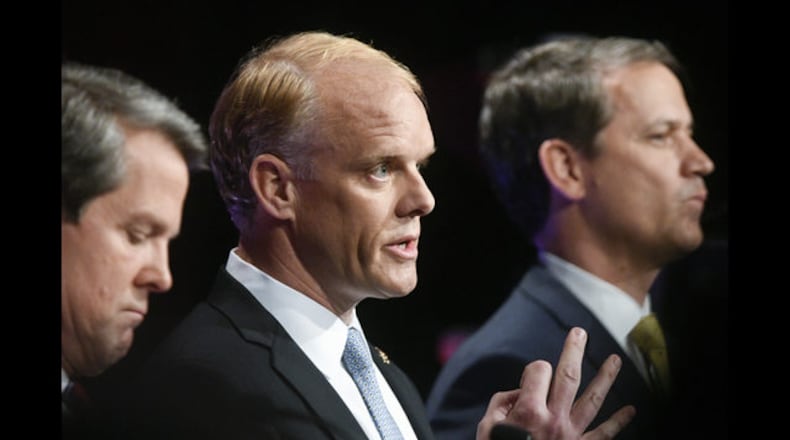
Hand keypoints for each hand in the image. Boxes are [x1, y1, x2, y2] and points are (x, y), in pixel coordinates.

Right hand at [476, 327, 634, 439]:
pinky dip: (618, 423)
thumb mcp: (488, 427)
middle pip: (568, 376)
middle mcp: (553, 419)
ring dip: (605, 378)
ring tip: (615, 360)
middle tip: (581, 333)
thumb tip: (519, 393)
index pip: (538, 371)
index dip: (533, 369)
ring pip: (592, 400)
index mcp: (529, 411)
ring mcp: (570, 435)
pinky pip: (603, 435)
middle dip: (574, 351)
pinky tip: (630, 410)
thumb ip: (502, 403)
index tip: (528, 378)